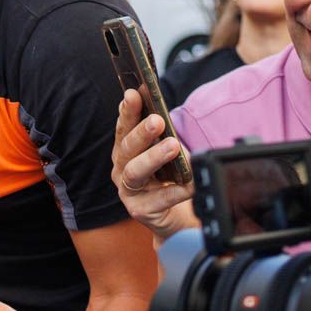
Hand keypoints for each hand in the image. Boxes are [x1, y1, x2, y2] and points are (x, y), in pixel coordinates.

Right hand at [111, 88, 195, 240]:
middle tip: (157, 121)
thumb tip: (168, 117)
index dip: (127, 111)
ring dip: (153, 157)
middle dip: (141, 132)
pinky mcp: (140, 211)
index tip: (133, 93)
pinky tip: (188, 184)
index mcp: (127, 151)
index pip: (124, 128)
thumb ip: (166, 137)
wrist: (177, 217)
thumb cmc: (171, 179)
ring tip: (172, 147)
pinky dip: (174, 191)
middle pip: (127, 148)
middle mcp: (122, 169)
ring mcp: (128, 191)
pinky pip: (157, 200)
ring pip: (135, 172)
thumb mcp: (169, 154)